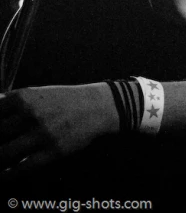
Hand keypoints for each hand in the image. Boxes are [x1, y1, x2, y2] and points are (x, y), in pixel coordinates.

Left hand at [0, 83, 118, 178]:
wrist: (94, 107)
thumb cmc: (62, 100)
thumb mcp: (37, 93)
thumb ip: (12, 103)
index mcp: (23, 97)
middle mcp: (29, 114)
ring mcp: (40, 133)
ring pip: (4, 153)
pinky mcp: (51, 151)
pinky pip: (22, 168)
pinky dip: (8, 174)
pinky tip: (4, 175)